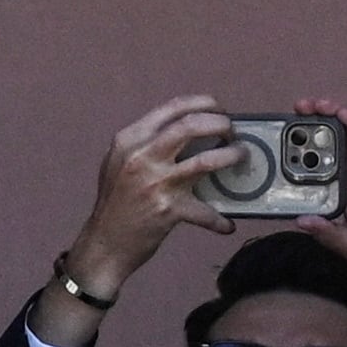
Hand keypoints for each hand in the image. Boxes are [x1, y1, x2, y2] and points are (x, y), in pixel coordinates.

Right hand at [60, 94, 242, 296]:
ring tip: (242, 156)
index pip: (172, 108)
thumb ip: (145, 143)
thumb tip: (184, 130)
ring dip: (231, 155)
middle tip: (232, 132)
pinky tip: (228, 225)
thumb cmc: (114, 202)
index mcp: (130, 138)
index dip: (202, 103)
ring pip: (206, 160)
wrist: (104, 243)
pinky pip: (205, 212)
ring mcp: (157, 182)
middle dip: (220, 123)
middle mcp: (143, 155)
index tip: (219, 109)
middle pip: (191, 125)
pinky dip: (220, 220)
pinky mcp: (169, 209)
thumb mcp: (119, 161)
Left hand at [291, 99, 346, 274]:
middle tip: (297, 109)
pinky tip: (344, 115)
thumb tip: (300, 221)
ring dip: (334, 118)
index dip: (305, 151)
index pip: (322, 166)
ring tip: (315, 106)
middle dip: (316, 126)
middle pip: (335, 144)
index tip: (285, 139)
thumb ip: (329, 235)